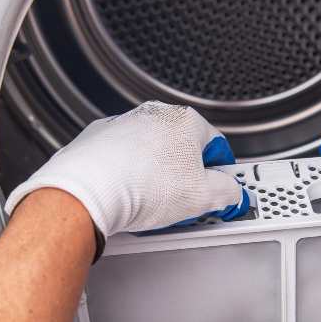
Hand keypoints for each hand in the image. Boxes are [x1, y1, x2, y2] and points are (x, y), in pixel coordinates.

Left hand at [4, 101, 248, 236]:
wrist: (87, 191)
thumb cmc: (141, 188)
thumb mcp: (203, 198)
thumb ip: (228, 192)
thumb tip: (232, 192)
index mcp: (185, 121)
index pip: (217, 147)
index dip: (221, 175)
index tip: (218, 192)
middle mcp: (154, 115)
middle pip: (183, 149)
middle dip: (186, 177)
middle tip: (184, 203)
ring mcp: (123, 125)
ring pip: (151, 153)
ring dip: (156, 176)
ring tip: (151, 205)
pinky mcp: (98, 139)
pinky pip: (122, 158)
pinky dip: (127, 174)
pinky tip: (127, 196)